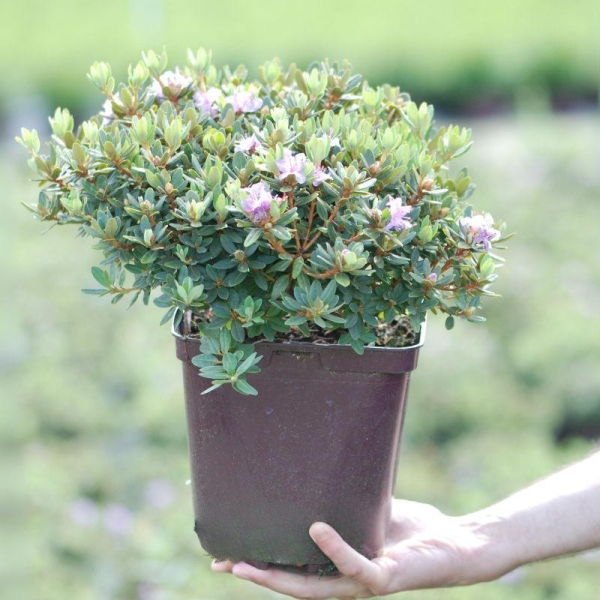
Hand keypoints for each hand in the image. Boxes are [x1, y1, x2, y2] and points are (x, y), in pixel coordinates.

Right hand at [211, 499, 511, 598]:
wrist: (456, 544)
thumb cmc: (412, 528)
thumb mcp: (369, 508)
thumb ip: (346, 496)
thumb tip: (320, 460)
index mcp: (336, 565)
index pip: (290, 568)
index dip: (259, 563)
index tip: (226, 550)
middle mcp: (344, 580)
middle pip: (291, 584)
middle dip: (256, 574)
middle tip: (221, 561)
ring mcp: (362, 582)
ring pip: (312, 587)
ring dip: (277, 577)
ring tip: (245, 564)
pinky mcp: (384, 578)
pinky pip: (355, 565)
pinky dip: (335, 548)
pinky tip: (316, 529)